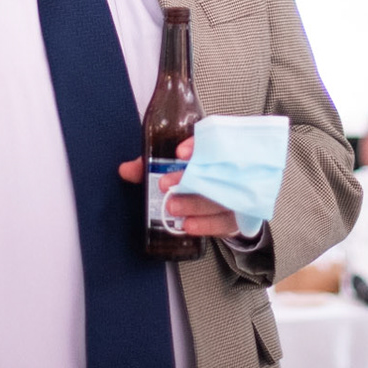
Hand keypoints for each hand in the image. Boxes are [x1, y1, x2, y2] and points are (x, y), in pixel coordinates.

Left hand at [117, 137, 240, 237]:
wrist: (230, 195)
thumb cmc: (197, 175)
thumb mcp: (173, 165)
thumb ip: (150, 166)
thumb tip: (125, 170)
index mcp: (217, 148)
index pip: (213, 140)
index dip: (197, 146)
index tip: (179, 153)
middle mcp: (232, 168)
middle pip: (217, 172)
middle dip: (190, 180)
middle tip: (166, 187)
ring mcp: (240, 192)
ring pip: (223, 198)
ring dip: (196, 204)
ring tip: (173, 209)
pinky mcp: (242, 215)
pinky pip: (228, 221)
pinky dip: (208, 225)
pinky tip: (190, 226)